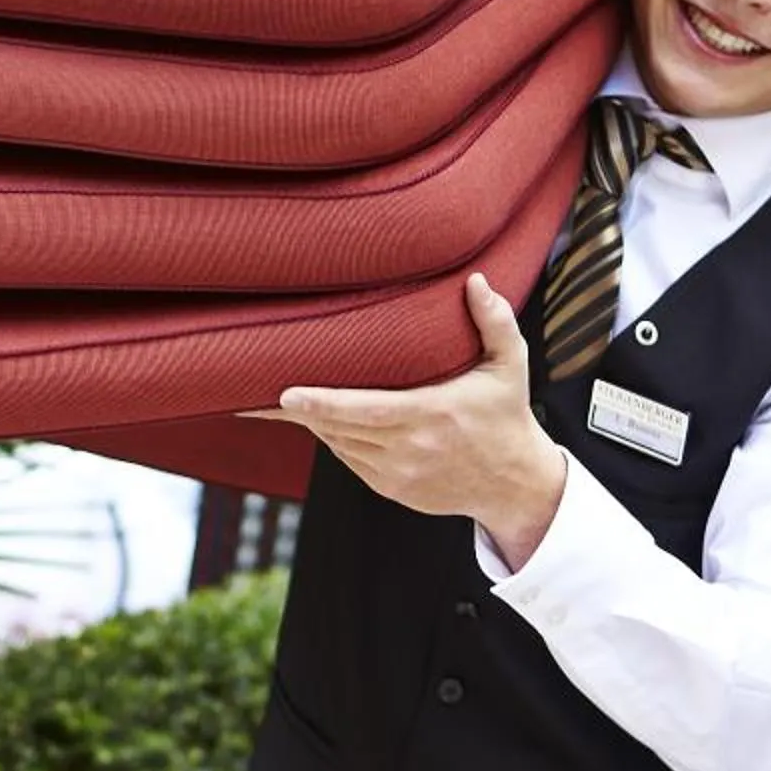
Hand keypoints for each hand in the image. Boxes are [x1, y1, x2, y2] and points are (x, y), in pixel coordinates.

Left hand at [237, 270, 567, 552]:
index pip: (363, 411)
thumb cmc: (507, 415)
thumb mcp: (511, 366)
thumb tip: (476, 280)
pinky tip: (327, 416)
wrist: (513, 484)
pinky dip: (335, 438)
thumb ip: (495, 322)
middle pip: (337, 427)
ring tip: (289, 394)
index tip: (284, 394)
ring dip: (316, 420)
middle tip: (257, 385)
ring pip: (337, 444)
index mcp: (431, 416)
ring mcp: (398, 475)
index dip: (321, 403)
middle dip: (299, 407)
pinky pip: (349, 460)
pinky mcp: (392, 490)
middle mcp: (409, 450)